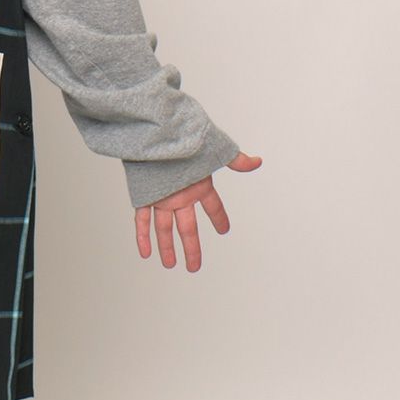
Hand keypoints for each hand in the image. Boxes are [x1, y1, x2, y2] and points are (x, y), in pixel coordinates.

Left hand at [134, 150, 261, 271]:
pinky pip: (142, 220)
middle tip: (194, 266)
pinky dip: (142, 236)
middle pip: (187, 228)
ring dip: (166, 247)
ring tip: (170, 264)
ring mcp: (161, 197)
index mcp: (197, 186)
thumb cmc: (186, 139)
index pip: (212, 207)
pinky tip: (145, 253)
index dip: (219, 218)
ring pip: (164, 228)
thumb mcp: (214, 152)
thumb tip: (257, 162)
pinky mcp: (144, 196)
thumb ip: (235, 160)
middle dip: (191, 248)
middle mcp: (179, 195)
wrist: (157, 134)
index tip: (224, 230)